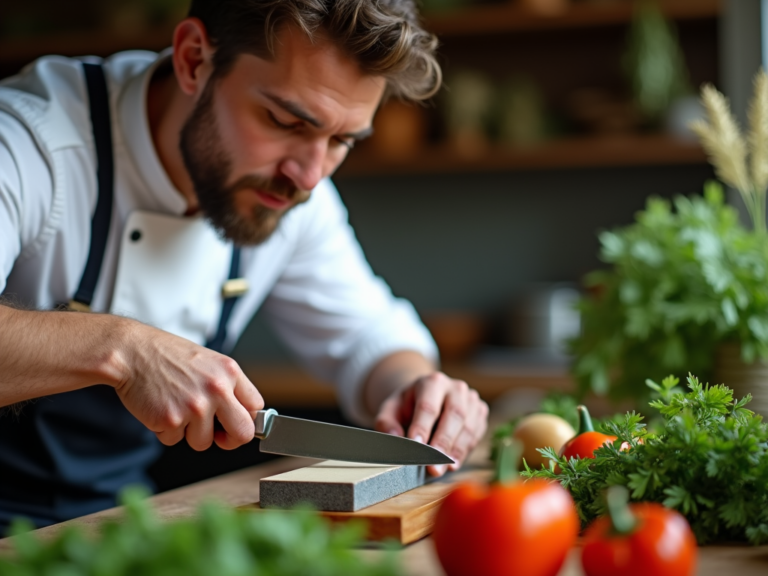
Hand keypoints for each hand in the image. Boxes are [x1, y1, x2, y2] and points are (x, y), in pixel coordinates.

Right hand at [114, 321, 263, 450]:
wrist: (131, 352)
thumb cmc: (167, 356)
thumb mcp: (208, 362)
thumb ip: (227, 385)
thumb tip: (242, 414)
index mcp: (230, 372)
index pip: (256, 407)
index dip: (247, 420)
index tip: (236, 424)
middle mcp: (217, 389)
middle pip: (243, 433)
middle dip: (230, 440)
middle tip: (217, 435)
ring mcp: (195, 406)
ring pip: (203, 442)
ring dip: (189, 433)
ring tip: (176, 407)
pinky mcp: (172, 420)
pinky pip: (174, 440)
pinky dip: (165, 431)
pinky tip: (159, 408)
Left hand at [374, 372, 488, 475]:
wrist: (426, 397)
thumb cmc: (407, 406)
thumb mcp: (390, 409)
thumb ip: (386, 422)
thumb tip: (395, 437)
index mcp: (432, 382)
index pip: (428, 406)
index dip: (422, 427)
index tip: (416, 446)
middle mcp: (456, 388)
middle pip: (454, 415)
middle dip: (443, 443)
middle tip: (433, 466)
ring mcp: (471, 399)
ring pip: (469, 426)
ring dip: (456, 451)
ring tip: (442, 469)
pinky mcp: (480, 413)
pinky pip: (476, 434)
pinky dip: (464, 451)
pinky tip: (452, 463)